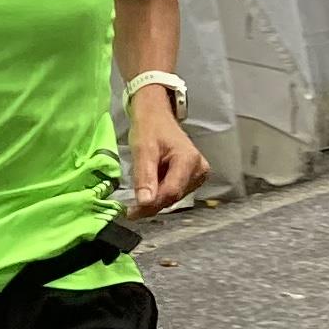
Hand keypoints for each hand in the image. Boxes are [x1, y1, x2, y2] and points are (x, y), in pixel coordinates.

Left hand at [129, 98, 208, 216]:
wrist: (157, 115)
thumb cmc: (150, 128)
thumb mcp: (143, 149)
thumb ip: (145, 176)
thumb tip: (145, 203)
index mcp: (189, 160)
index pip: (171, 192)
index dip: (150, 205)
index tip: (131, 213)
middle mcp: (199, 169)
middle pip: (173, 196)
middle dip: (151, 203)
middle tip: (129, 207)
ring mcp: (198, 174)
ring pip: (173, 197)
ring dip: (155, 197)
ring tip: (141, 186)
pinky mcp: (193, 177)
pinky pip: (175, 191)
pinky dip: (160, 192)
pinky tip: (151, 183)